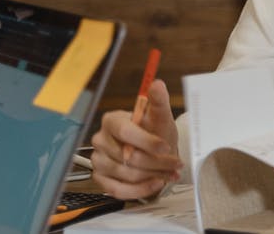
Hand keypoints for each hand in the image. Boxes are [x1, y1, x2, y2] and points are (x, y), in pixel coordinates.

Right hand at [90, 79, 181, 198]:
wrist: (154, 151)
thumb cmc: (155, 132)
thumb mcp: (161, 117)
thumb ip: (159, 102)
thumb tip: (157, 84)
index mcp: (112, 121)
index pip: (125, 132)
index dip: (147, 142)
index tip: (166, 147)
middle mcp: (101, 140)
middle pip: (127, 157)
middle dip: (156, 163)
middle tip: (175, 164)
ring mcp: (98, 160)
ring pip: (125, 174)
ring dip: (152, 176)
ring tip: (169, 173)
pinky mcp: (100, 178)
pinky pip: (117, 190)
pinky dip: (140, 190)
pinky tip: (155, 183)